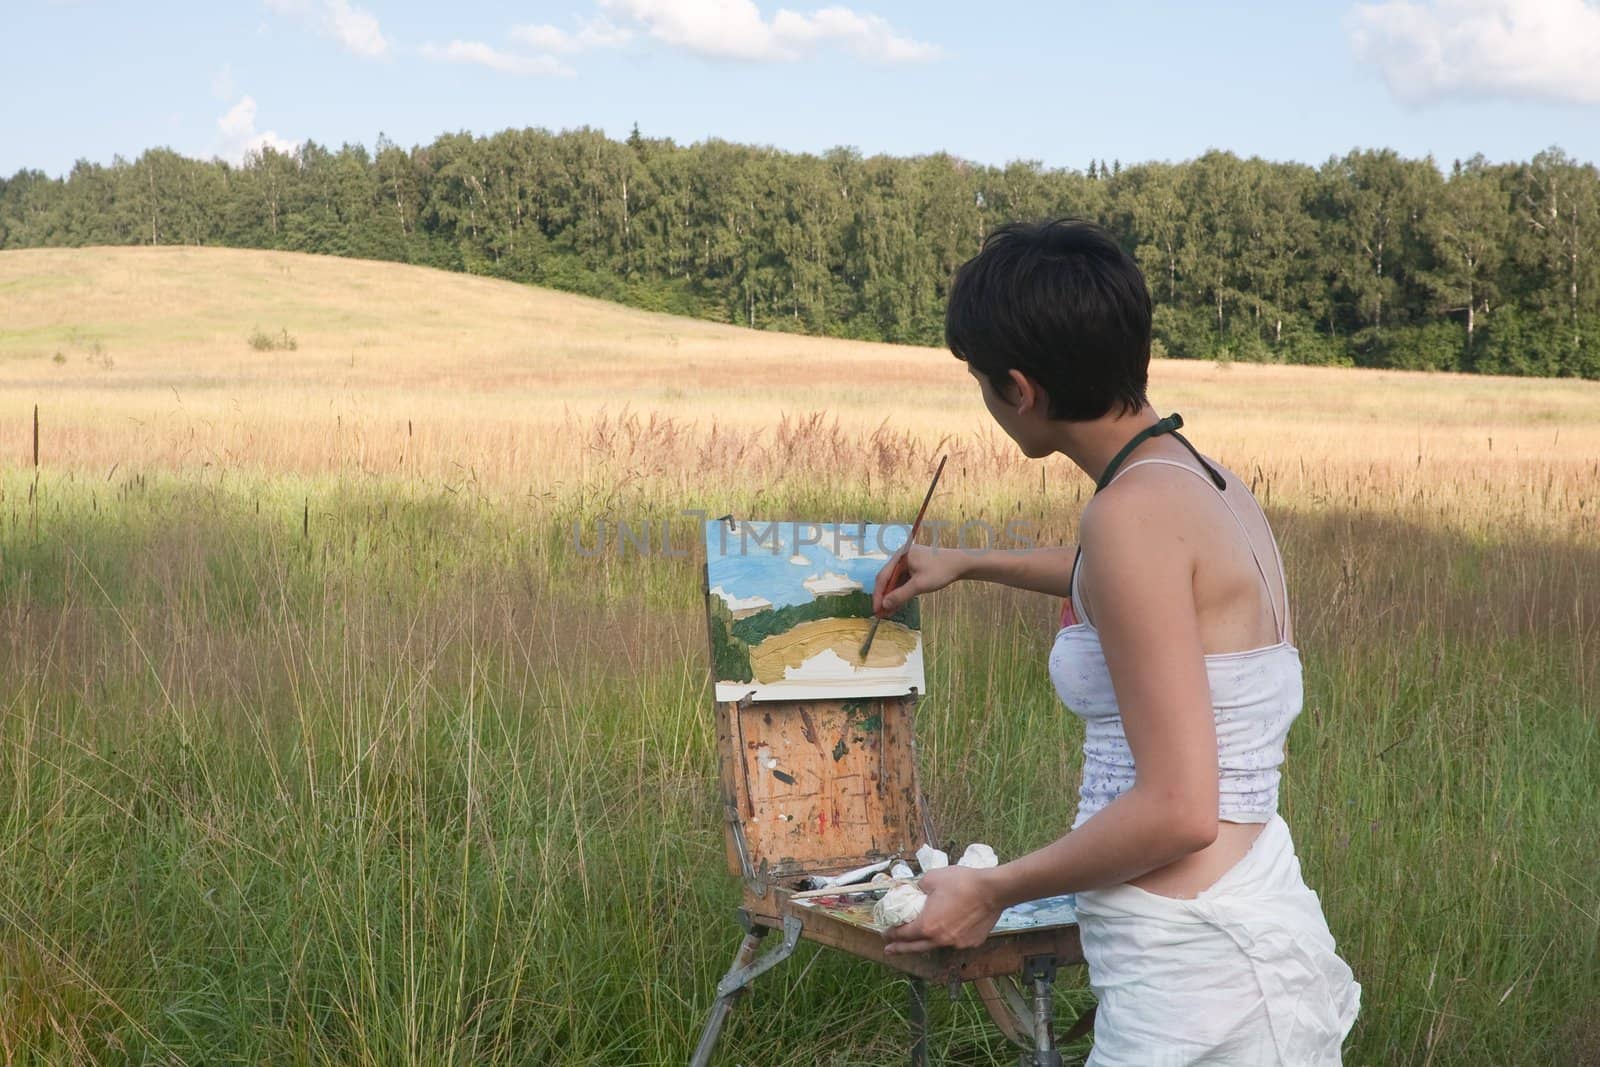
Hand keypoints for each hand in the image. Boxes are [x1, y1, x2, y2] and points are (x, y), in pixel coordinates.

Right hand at [871, 544, 967, 617]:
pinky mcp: (914, 568)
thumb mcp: (919, 585)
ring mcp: (908, 562)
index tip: (876, 609)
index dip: (878, 594)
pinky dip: (900, 593)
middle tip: (880, 613)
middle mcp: (901, 557)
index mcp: (900, 556)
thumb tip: (885, 605)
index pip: (883, 576)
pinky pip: (903, 581)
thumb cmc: (941, 571)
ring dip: (892, 597)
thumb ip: (901, 595)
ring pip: (895, 582)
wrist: (960, 564)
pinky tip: (898, 605)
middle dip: (884, 597)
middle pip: (888, 579)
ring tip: (888, 613)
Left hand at [882, 867, 1002, 954]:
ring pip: (936, 946)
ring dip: (925, 943)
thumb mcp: (932, 878)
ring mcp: (957, 944)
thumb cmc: (962, 883)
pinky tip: (948, 930)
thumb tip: (918, 889)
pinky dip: (948, 937)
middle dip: (900, 949)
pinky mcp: (971, 942)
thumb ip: (920, 886)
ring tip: (919, 940)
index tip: (886, 934)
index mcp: (927, 925)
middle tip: (890, 950)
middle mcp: (940, 940)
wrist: (992, 890)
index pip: (904, 934)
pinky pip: (954, 942)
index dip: (892, 934)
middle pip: (915, 947)